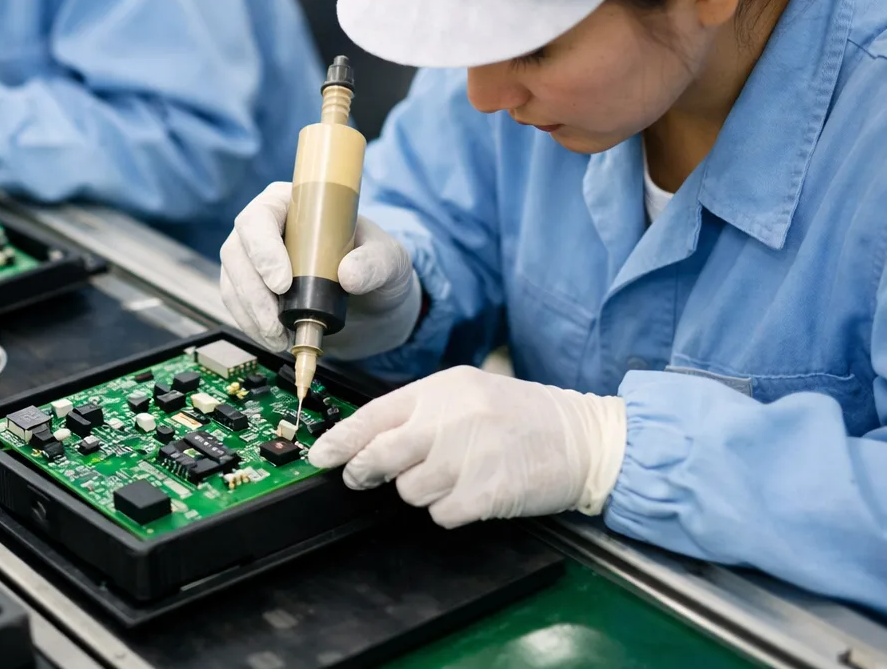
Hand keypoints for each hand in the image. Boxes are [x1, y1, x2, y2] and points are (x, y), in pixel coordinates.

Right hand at [219, 181, 421, 355]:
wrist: (371, 299)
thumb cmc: (375, 265)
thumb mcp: (388, 259)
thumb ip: (375, 262)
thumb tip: (349, 275)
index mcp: (292, 203)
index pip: (260, 218)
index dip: (263, 250)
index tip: (282, 284)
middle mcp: (265, 227)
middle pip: (236, 252)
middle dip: (253, 293)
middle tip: (277, 325)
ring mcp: (252, 258)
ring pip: (232, 282)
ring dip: (250, 315)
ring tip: (279, 338)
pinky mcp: (250, 287)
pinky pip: (236, 305)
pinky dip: (249, 325)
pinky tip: (273, 338)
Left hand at [310, 366, 626, 526]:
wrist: (583, 437)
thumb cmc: (522, 417)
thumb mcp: (467, 394)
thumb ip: (421, 411)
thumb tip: (368, 438)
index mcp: (440, 390)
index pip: (374, 415)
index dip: (340, 440)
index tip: (320, 455)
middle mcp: (450, 419)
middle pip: (380, 454)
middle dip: (362, 471)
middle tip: (360, 477)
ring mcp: (468, 457)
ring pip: (409, 490)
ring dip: (421, 491)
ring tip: (452, 476)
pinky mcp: (486, 492)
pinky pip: (442, 513)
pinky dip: (450, 509)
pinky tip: (472, 492)